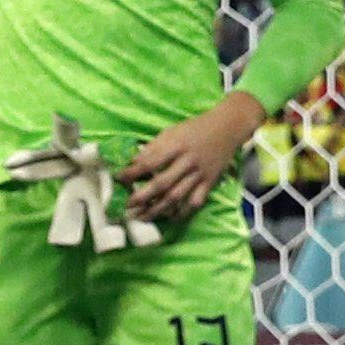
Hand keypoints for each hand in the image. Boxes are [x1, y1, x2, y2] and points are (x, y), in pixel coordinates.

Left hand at [123, 91, 263, 224]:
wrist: (227, 127)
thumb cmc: (193, 129)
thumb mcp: (170, 132)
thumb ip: (153, 148)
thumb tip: (132, 163)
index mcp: (175, 146)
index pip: (150, 162)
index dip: (132, 173)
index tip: (117, 179)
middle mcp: (187, 162)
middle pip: (162, 183)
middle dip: (142, 197)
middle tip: (126, 206)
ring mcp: (200, 174)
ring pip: (177, 196)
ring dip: (158, 209)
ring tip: (142, 217)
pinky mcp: (210, 182)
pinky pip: (196, 201)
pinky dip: (183, 211)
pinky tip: (170, 217)